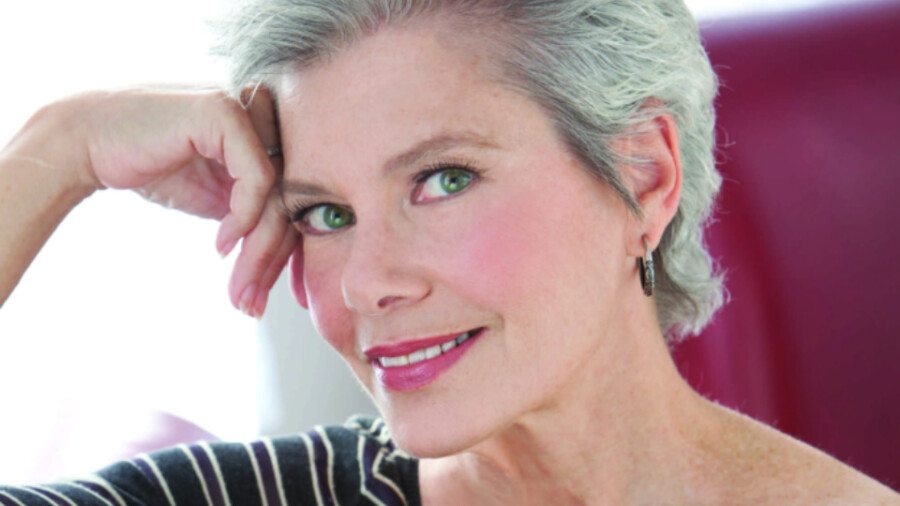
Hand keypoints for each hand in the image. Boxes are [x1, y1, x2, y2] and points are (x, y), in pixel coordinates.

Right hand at [24, 86, 296, 317]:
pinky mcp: (225, 111)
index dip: (283, 250)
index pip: (296, 194)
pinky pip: (259, 178)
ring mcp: (248, 104)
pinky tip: (222, 245)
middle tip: (251, 304)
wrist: (88, 143)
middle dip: (272, 260)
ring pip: (279, 193)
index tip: (261, 293)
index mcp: (270, 127)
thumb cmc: (154, 166)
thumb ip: (258, 212)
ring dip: (260, 252)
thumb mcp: (219, 196)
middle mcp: (266, 110)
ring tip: (239, 291)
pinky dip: (244, 218)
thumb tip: (295, 256)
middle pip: (293, 197)